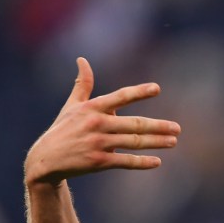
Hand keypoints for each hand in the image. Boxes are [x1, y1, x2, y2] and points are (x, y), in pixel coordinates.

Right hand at [24, 57, 180, 187]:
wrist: (46, 160)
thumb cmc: (63, 130)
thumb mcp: (71, 106)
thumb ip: (82, 85)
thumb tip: (82, 60)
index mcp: (92, 108)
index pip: (120, 97)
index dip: (138, 92)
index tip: (157, 88)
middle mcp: (96, 124)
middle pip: (134, 124)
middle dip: (159, 126)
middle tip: (178, 128)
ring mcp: (98, 144)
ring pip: (133, 142)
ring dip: (156, 143)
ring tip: (173, 141)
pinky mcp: (98, 162)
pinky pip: (125, 161)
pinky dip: (142, 162)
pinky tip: (157, 162)